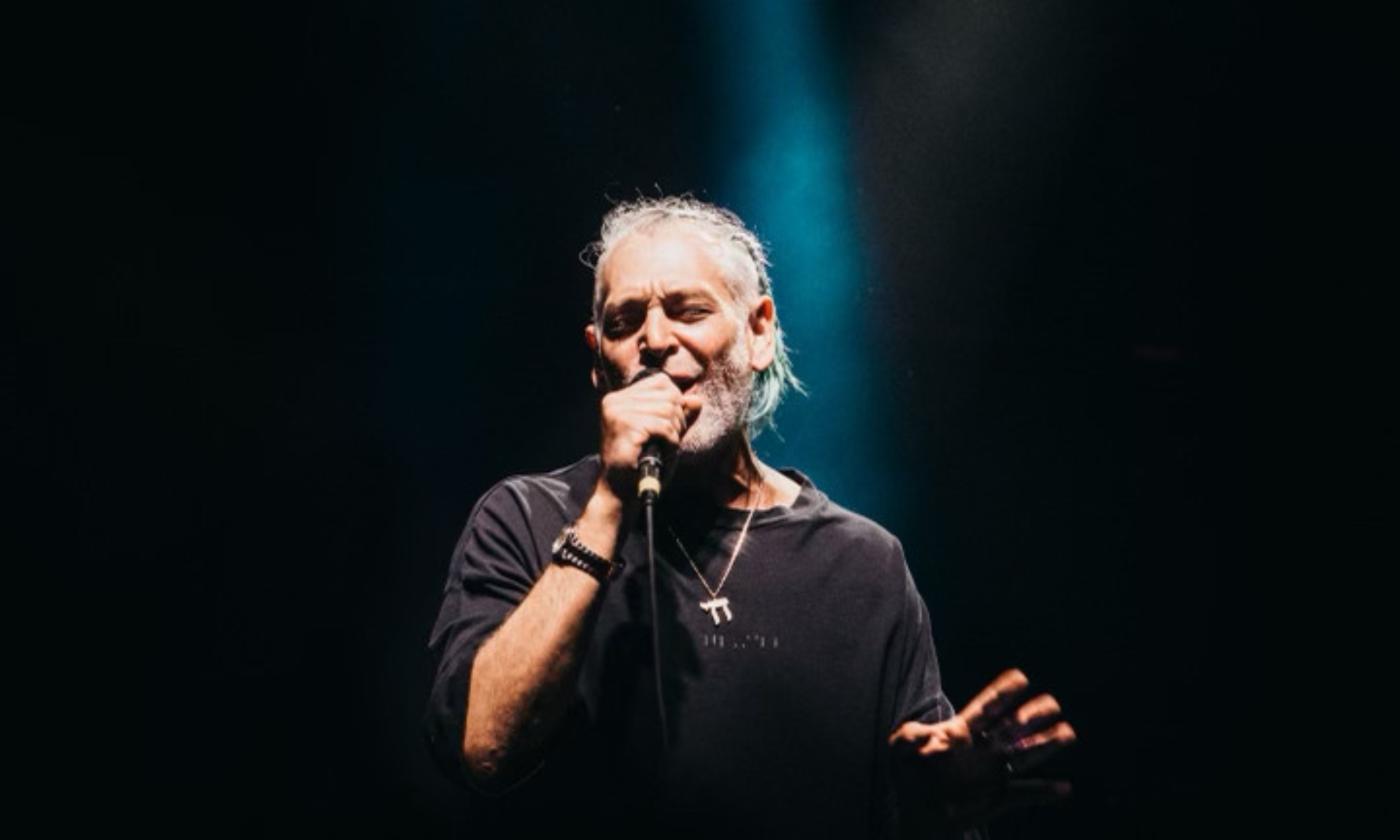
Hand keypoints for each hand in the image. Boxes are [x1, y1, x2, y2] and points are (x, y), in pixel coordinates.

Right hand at [596, 372, 700, 501]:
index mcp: (620, 398)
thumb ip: (679, 416)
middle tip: (668, 440)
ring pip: (668, 410)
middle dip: (677, 419)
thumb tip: (696, 399)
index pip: (661, 382)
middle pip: (668, 395)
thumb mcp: (663, 435)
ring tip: (663, 447)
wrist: (620, 492)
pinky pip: (664, 426)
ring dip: (674, 432)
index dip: (675, 403)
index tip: (668, 427)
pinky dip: (670, 441)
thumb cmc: (641, 463)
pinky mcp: (625, 426)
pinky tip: (662, 451)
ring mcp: (618, 412)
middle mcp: (615, 401)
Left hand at [888, 669, 1075, 831]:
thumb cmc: (905, 774)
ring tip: (1068, 732)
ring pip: (1024, 754)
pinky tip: (1065, 788)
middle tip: (1052, 702)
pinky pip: (1024, 793)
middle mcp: (983, 749)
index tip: (1020, 676)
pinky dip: (1044, 792)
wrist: (916, 812)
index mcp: (960, 732)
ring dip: (1046, 744)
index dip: (1001, 693)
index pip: (985, 708)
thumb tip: (921, 737)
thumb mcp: (898, 751)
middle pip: (1011, 727)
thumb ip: (908, 739)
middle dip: (1031, 715)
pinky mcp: (997, 797)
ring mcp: (993, 772)